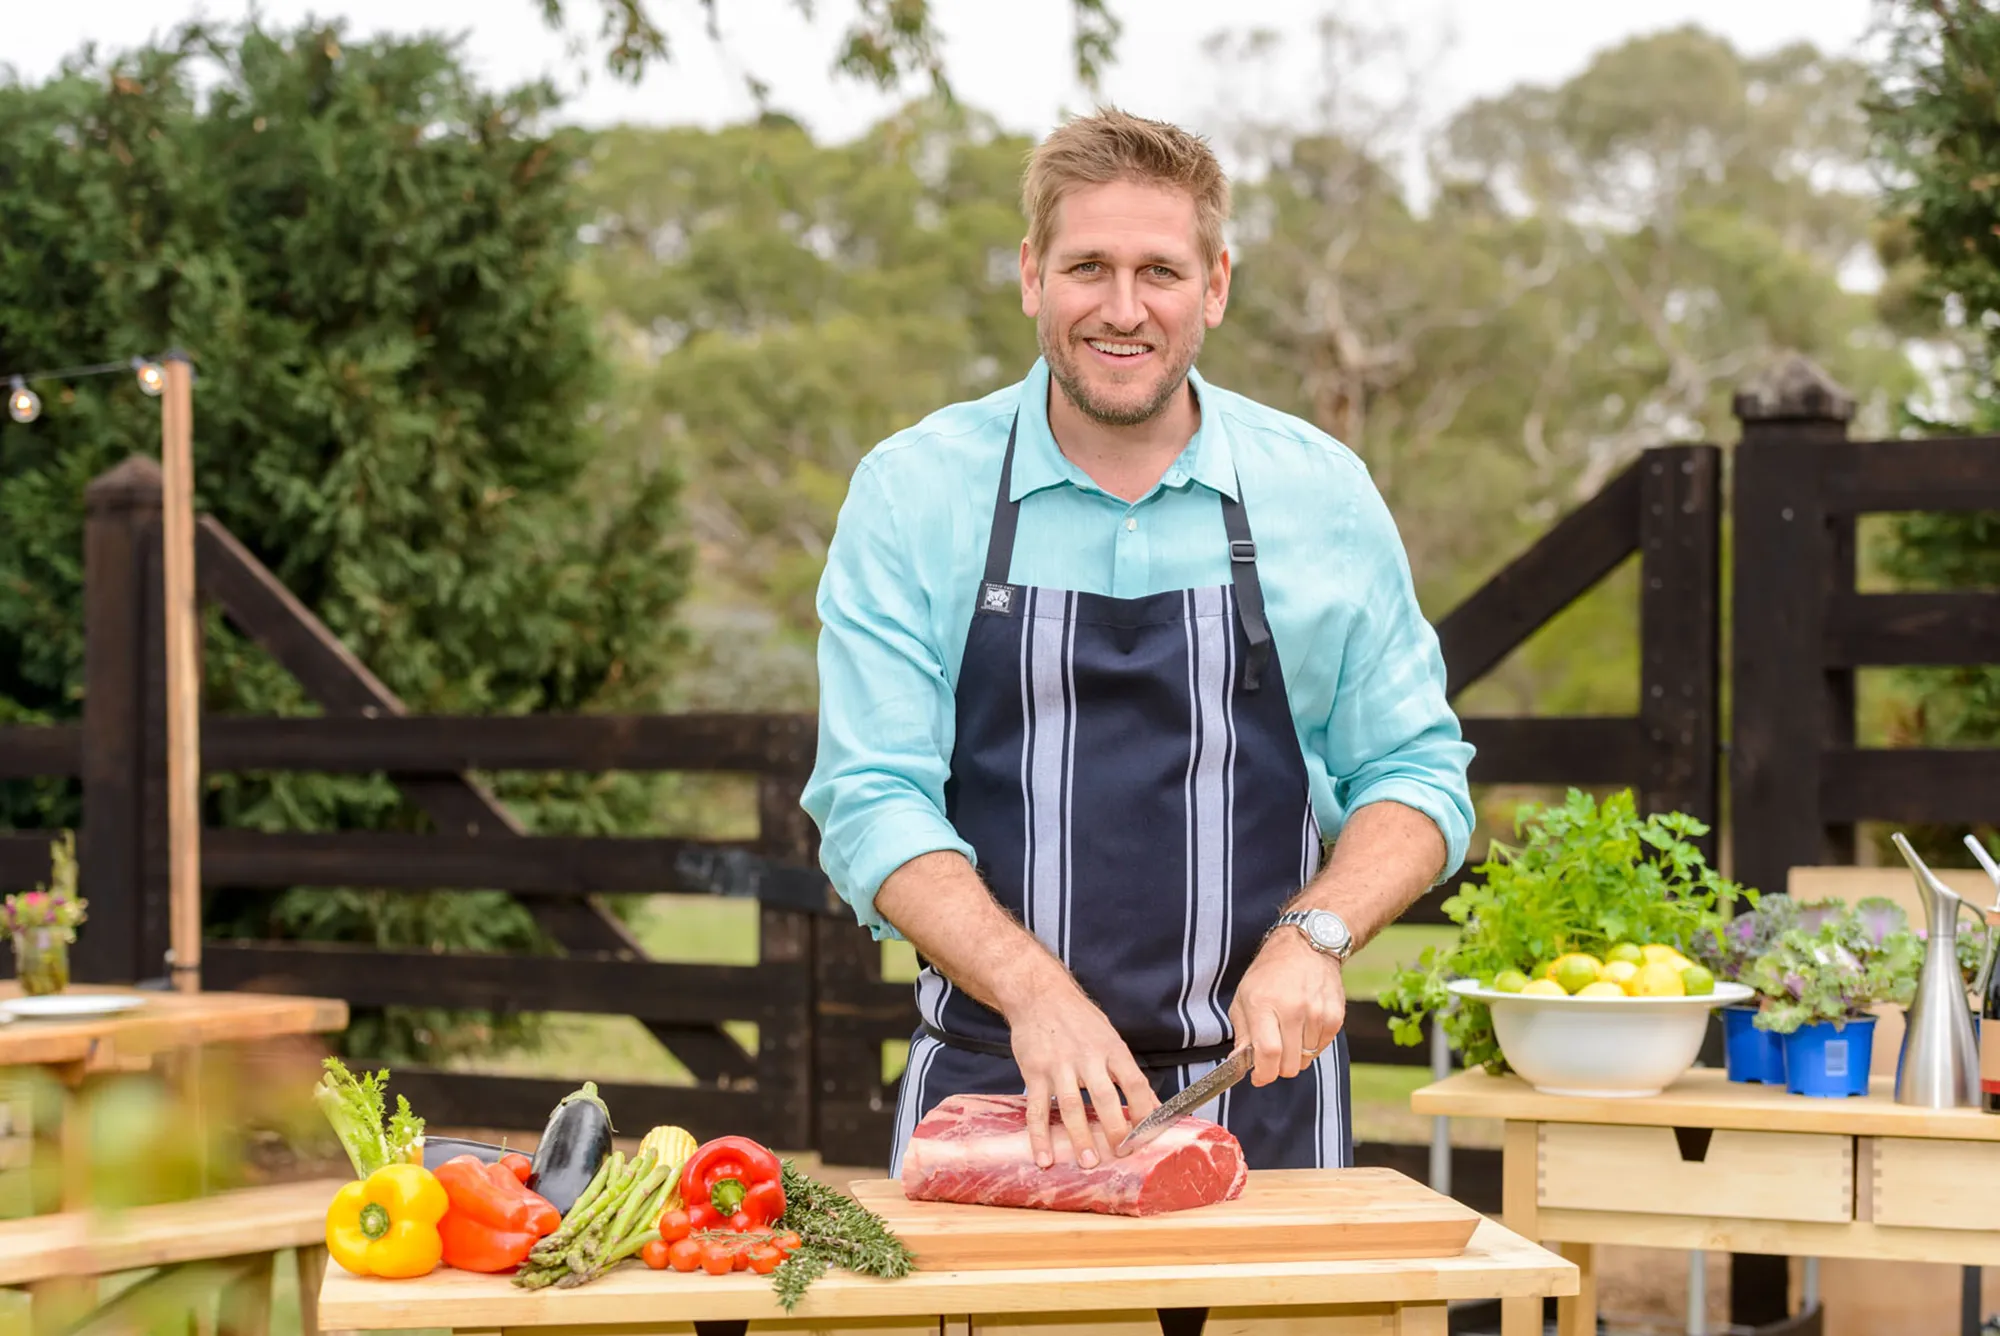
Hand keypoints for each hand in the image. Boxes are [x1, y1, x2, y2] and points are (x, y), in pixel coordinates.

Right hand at [1006, 982, 1161, 1168]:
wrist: (1039, 994)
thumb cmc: (1079, 1019)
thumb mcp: (1110, 1038)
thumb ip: (1128, 1073)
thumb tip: (1154, 1106)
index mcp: (1112, 1049)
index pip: (1135, 1084)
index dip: (1145, 1112)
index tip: (1149, 1137)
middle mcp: (1087, 1057)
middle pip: (1105, 1098)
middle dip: (1115, 1129)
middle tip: (1122, 1154)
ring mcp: (1058, 1066)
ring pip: (1071, 1106)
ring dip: (1080, 1137)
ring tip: (1088, 1162)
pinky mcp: (1034, 1073)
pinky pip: (1037, 1110)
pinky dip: (1040, 1136)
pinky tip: (1044, 1157)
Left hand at [1229, 927, 1346, 1086]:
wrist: (1306, 947)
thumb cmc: (1269, 973)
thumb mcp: (1243, 997)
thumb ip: (1242, 1033)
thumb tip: (1240, 1064)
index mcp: (1264, 1004)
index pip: (1268, 1053)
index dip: (1263, 1074)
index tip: (1258, 1077)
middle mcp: (1293, 1009)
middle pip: (1289, 1064)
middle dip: (1277, 1067)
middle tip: (1272, 1054)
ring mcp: (1317, 1014)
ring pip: (1305, 1060)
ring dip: (1295, 1055)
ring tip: (1289, 1032)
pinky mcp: (1335, 1017)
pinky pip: (1321, 1049)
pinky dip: (1311, 1046)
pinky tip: (1303, 1027)